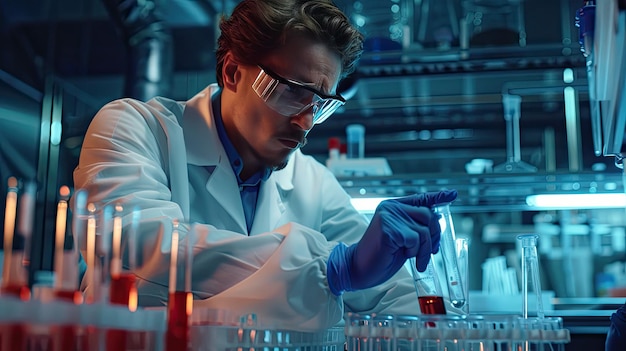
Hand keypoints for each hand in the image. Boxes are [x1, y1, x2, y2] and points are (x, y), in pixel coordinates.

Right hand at [327, 189, 456, 294]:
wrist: (359, 268)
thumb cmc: (381, 255)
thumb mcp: (403, 238)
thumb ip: (416, 227)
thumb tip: (438, 219)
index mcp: (393, 207)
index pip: (421, 198)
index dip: (438, 196)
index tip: (452, 194)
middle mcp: (391, 207)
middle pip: (428, 216)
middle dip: (434, 236)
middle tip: (429, 252)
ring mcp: (389, 216)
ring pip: (424, 231)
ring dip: (423, 249)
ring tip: (414, 258)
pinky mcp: (388, 229)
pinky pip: (415, 240)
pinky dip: (415, 252)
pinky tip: (404, 256)